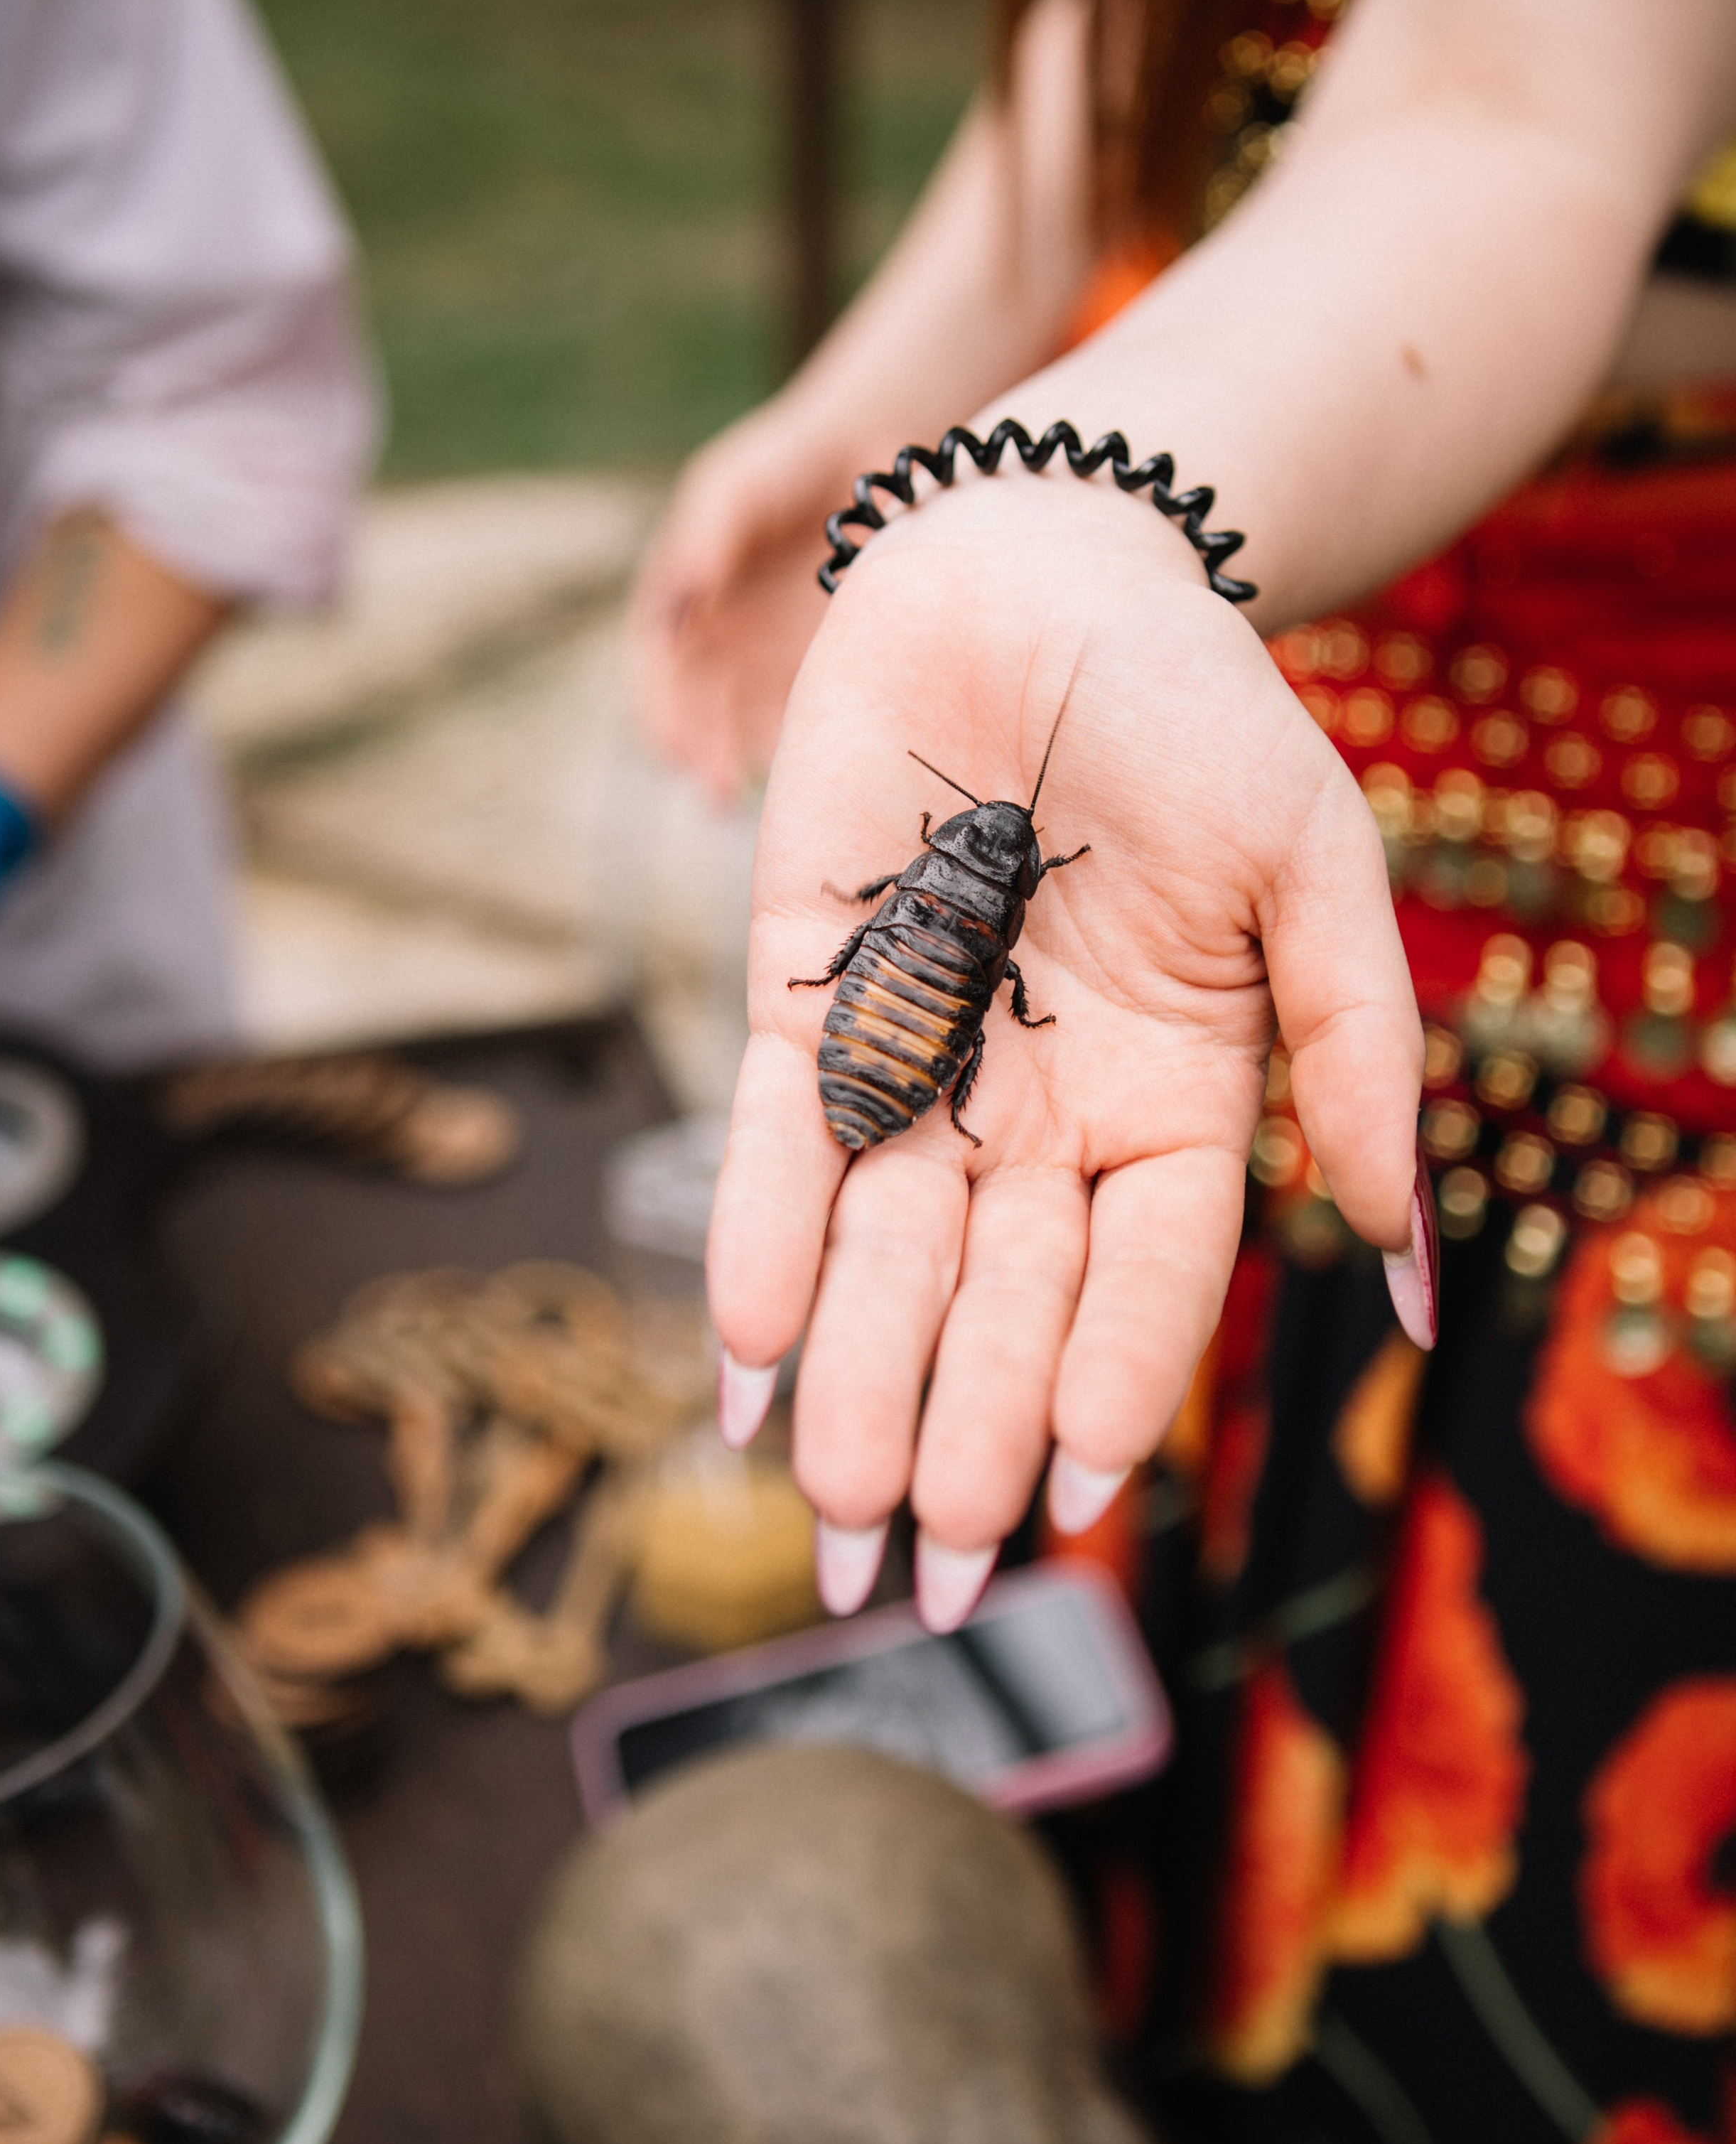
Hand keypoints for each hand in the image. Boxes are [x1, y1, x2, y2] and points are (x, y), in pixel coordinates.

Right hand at [629, 396, 866, 803]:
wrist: (860, 450)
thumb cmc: (782, 464)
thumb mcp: (733, 486)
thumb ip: (707, 534)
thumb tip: (687, 592)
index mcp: (680, 597)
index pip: (656, 668)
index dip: (659, 711)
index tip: (671, 749)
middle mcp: (716, 636)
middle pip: (697, 709)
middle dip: (701, 753)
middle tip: (716, 792)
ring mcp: (765, 653)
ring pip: (745, 722)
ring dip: (745, 760)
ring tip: (760, 798)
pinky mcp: (818, 661)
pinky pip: (801, 712)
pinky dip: (800, 741)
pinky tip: (812, 768)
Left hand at [705, 473, 1429, 1628]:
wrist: (1037, 564)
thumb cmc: (1196, 709)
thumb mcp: (1311, 869)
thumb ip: (1357, 1057)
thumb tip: (1406, 1268)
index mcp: (1173, 1095)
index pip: (1149, 1277)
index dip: (1116, 1382)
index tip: (1082, 1496)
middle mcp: (1037, 1107)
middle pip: (1004, 1302)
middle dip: (965, 1433)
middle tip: (924, 1579)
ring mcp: (916, 1057)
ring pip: (881, 1254)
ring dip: (853, 1383)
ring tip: (829, 1520)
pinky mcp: (800, 994)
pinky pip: (774, 1140)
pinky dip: (752, 1243)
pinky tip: (737, 1362)